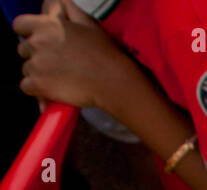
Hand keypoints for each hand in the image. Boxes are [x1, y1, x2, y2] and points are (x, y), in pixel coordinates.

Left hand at [15, 0, 132, 110]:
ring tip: (58, 78)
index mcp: (46, 26)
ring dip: (38, 73)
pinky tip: (51, 89)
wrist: (112, 82)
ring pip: (26, 68)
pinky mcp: (39, 85)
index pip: (19, 25)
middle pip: (23, 49)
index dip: (28, 33)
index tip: (39, 41)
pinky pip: (26, 86)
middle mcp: (37, 43)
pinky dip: (36, 89)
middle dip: (36, 55)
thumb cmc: (104, 53)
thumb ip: (69, 10)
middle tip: (56, 63)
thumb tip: (60, 3)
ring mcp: (36, 65)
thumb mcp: (88, 23)